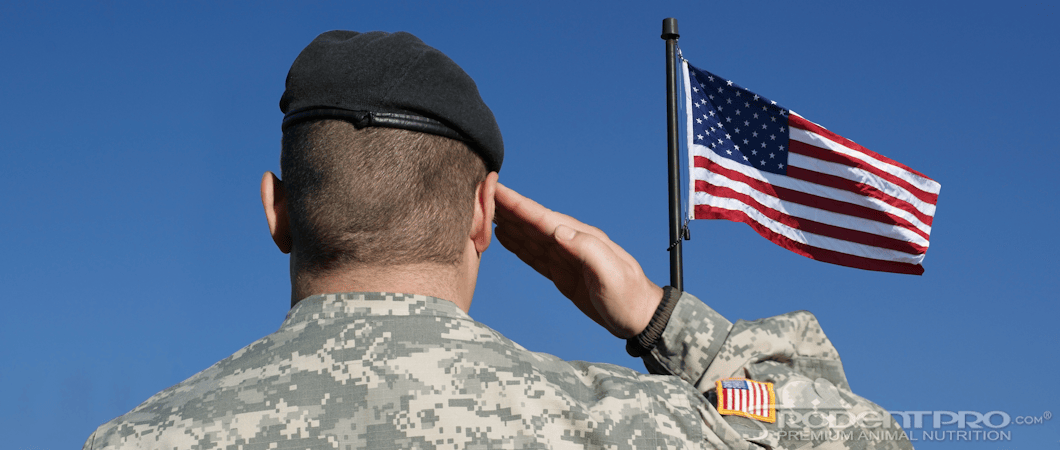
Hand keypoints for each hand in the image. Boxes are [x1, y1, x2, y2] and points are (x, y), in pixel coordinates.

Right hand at [493, 183, 662, 338]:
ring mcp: (565, 258)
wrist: (640, 319)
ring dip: (507, 223)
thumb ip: (586, 250)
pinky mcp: (562, 274)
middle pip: (531, 222)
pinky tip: (504, 236)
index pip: (542, 217)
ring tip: (484, 210)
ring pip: (529, 236)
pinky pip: (534, 255)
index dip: (518, 204)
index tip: (496, 189)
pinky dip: (517, 244)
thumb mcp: (611, 273)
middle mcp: (571, 243)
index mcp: (581, 238)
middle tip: (480, 192)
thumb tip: (558, 231)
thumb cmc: (629, 297)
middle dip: (506, 208)